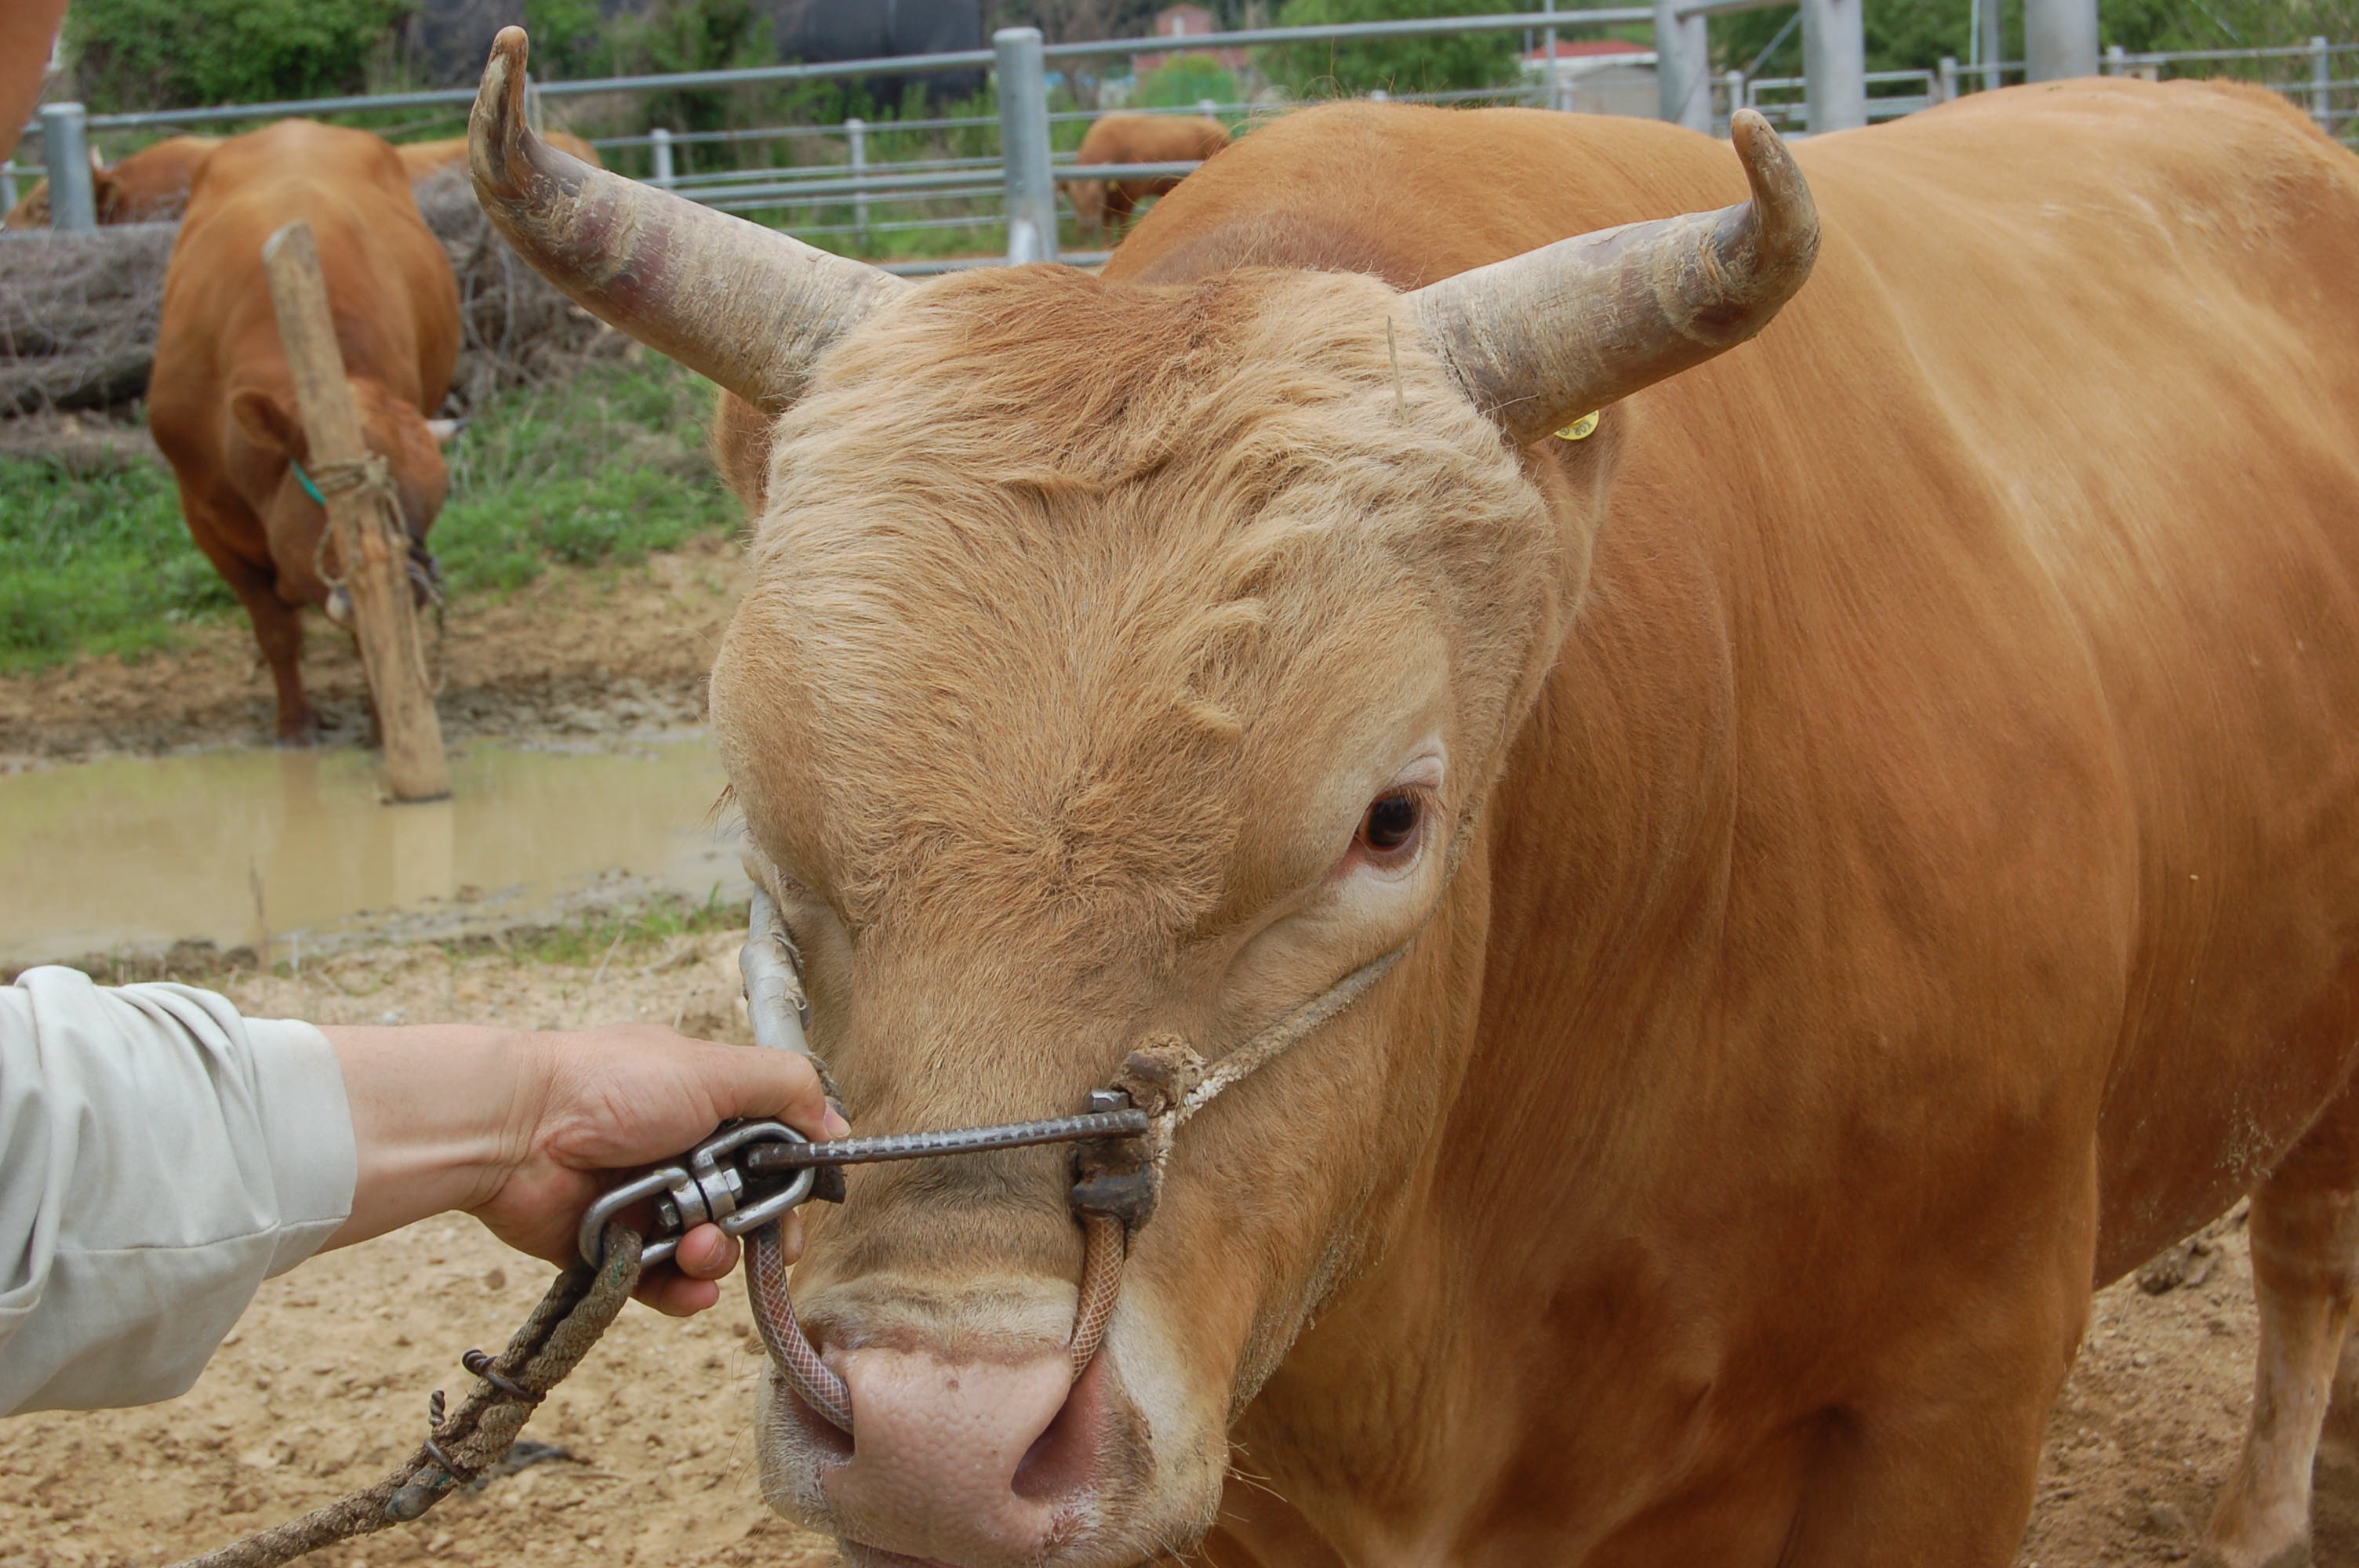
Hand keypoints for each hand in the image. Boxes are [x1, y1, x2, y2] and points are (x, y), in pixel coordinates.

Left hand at [320, 1021, 846, 1315]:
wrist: (515, 1131)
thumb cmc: (609, 1086)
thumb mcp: (716, 1069)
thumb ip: (788, 1089)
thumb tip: (837, 1129)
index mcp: (705, 1107)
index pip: (771, 1153)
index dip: (791, 1182)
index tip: (803, 1203)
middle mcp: (681, 1156)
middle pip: (747, 1211)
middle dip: (762, 1230)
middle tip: (768, 1242)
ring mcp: (648, 1205)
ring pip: (708, 1252)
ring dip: (716, 1258)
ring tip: (698, 1249)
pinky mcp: (614, 1250)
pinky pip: (662, 1287)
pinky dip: (680, 1291)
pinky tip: (686, 1287)